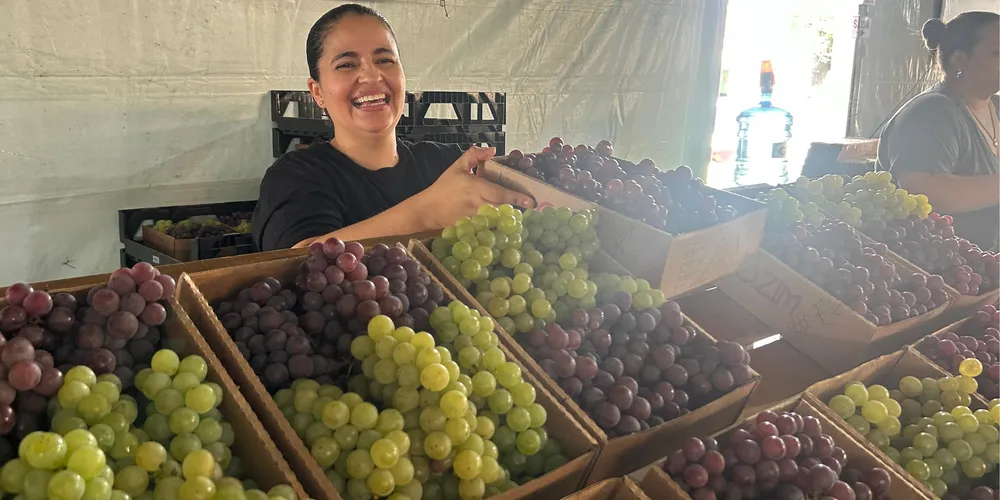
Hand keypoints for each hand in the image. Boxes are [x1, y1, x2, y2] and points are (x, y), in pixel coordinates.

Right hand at [414, 146, 534, 228]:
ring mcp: (475, 218)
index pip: (500, 193)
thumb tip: (492, 150)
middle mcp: (477, 203)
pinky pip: (488, 227)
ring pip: (497, 219)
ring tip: (521, 216)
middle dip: (517, 209)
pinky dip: (497, 226)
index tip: (530, 201)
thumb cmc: (444, 187)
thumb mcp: (457, 167)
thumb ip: (474, 155)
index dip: (516, 197)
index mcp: (475, 187)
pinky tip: (505, 226)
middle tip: (530, 208)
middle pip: (503, 208)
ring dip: (509, 218)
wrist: (428, 209)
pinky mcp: (472, 227)